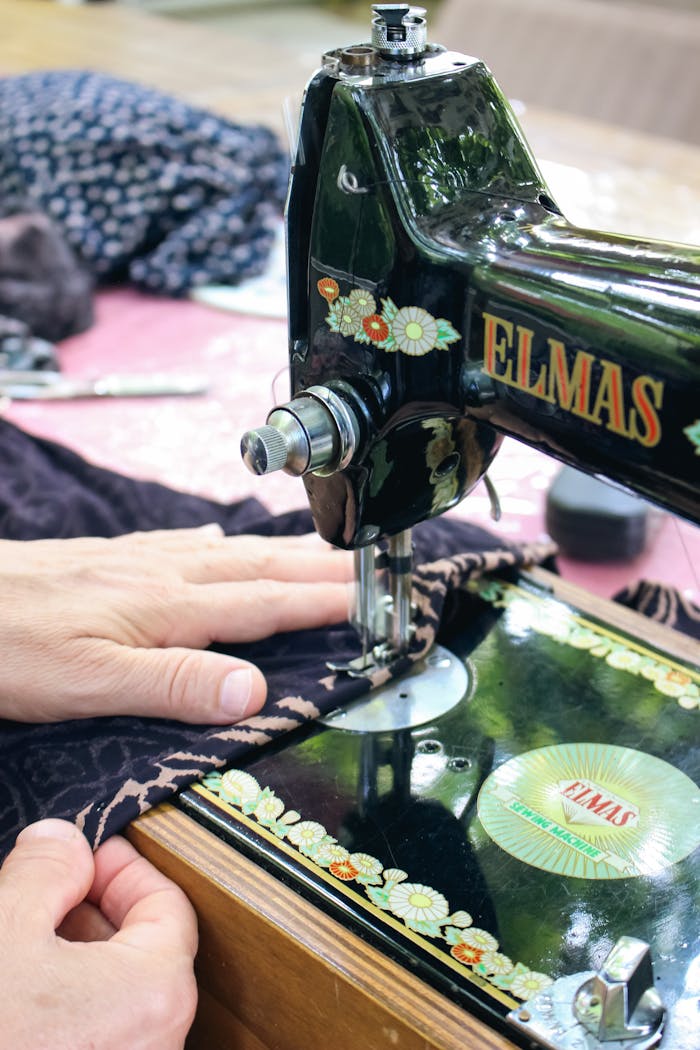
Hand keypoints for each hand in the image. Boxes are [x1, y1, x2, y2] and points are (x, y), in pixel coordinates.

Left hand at [0, 525, 351, 723]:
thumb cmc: (8, 645)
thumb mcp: (89, 682)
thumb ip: (175, 683)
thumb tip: (254, 688)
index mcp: (169, 606)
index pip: (266, 602)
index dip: (323, 602)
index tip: (371, 599)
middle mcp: (163, 574)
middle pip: (261, 567)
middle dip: (321, 568)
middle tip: (368, 565)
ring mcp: (138, 560)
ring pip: (230, 552)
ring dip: (283, 552)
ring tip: (321, 550)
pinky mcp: (112, 558)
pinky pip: (186, 545)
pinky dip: (221, 544)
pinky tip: (222, 542)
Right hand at [0, 819, 197, 1049]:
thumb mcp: (3, 928)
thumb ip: (44, 870)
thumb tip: (62, 843)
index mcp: (154, 993)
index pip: (167, 904)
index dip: (124, 867)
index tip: (86, 852)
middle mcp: (155, 1045)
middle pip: (143, 950)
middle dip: (91, 909)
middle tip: (47, 886)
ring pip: (114, 997)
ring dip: (72, 957)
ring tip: (22, 938)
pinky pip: (93, 1036)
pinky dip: (64, 1005)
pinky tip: (19, 991)